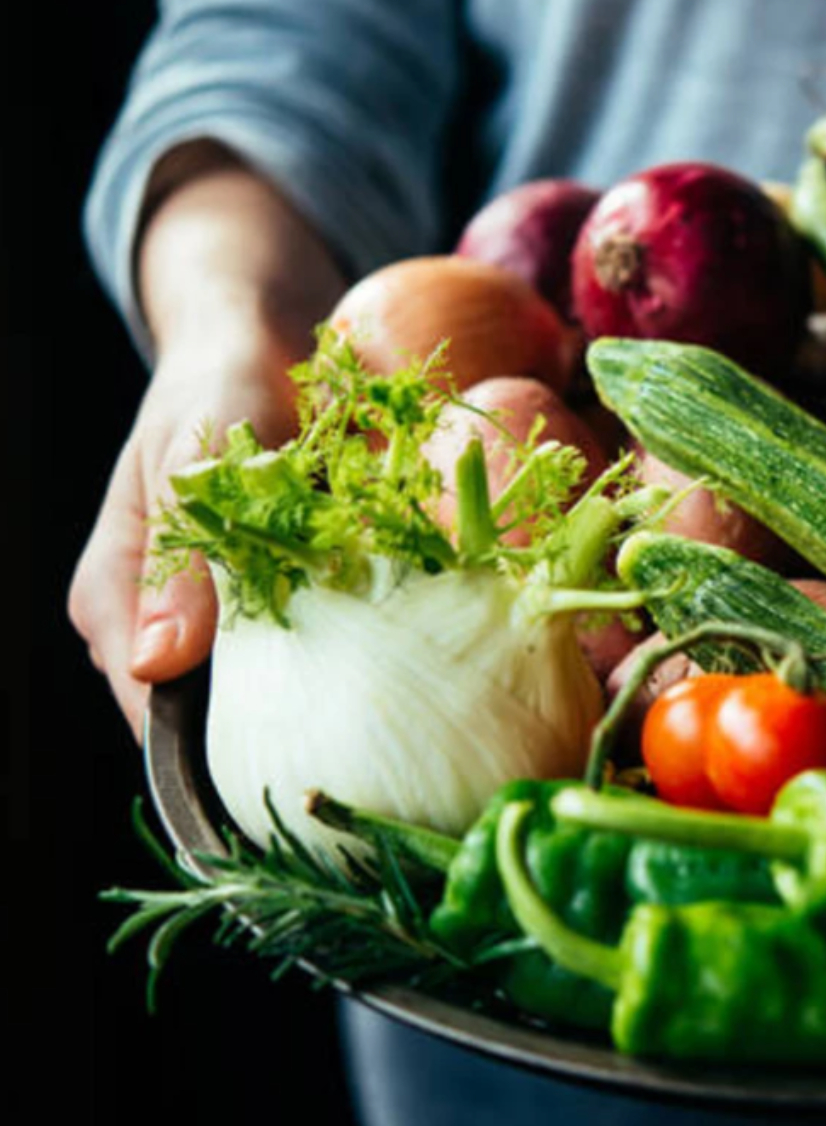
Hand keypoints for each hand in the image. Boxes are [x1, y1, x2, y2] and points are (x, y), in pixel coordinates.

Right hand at [69, 157, 342, 735]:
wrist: (262, 343)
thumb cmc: (216, 387)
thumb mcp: (192, 450)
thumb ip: (182, 550)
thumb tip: (159, 664)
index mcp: (117, 600)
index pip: (148, 712)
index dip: (210, 756)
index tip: (289, 782)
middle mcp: (165, 622)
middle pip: (213, 717)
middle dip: (283, 738)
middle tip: (365, 752)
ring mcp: (225, 616)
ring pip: (274, 690)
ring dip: (331, 696)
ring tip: (395, 713)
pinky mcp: (285, 598)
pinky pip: (323, 646)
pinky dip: (360, 651)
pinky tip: (409, 657)